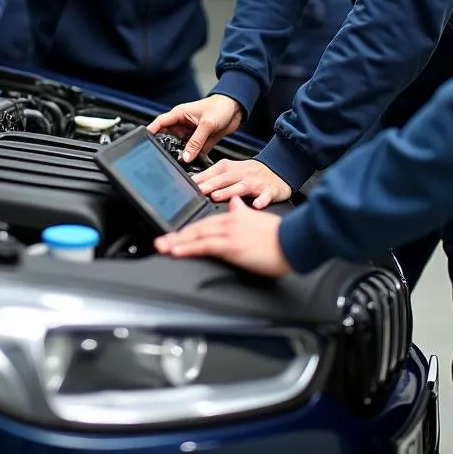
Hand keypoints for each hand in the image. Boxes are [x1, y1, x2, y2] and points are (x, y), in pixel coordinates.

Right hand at [146, 94, 243, 161]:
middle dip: (165, 147)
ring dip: (180, 154)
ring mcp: (191, 133)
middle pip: (168, 137)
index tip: (144, 142)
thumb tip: (185, 157)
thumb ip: (196, 141)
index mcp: (179, 114)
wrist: (236, 108)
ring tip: (176, 165)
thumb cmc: (220, 107)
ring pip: (180, 146)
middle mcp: (183, 124)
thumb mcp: (207, 124)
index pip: (160, 123)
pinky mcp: (201, 141)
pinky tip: (192, 166)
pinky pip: (193, 152)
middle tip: (162, 159)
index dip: (151, 132)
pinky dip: (192, 158)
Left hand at [154, 196, 290, 276]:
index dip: (188, 227)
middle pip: (197, 227)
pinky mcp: (232, 245)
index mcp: (233, 216)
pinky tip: (178, 251)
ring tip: (163, 246)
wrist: (292, 240)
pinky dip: (190, 248)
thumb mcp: (256, 216)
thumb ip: (242, 209)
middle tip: (160, 241)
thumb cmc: (277, 233)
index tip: (174, 232)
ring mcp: (229, 233)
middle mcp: (228, 222)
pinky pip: (205, 246)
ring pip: (197, 235)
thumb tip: (234, 202)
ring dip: (178, 241)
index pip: (205, 221)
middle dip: (177, 235)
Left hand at [193, 159, 291, 209]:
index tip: (192, 183)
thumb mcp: (234, 171)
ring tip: (217, 197)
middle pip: (227, 177)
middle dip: (213, 183)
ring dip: (230, 191)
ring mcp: (258, 183)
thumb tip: (194, 180)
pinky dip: (262, 200)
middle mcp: (244, 174)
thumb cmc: (252, 174)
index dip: (204, 176)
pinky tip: (256, 205)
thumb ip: (215, 176)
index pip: (216, 170)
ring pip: (243, 186)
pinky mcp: (271, 191)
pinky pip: (266, 196)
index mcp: (233, 168)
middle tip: (201, 190)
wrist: (279, 171)